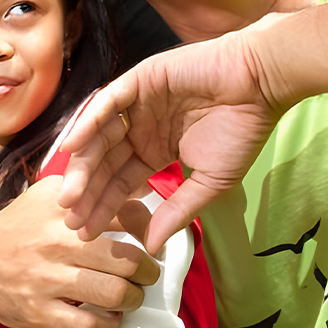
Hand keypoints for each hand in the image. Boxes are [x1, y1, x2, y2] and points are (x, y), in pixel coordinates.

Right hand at [0, 177, 159, 327]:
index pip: (125, 213)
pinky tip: (111, 316)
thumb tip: (135, 193)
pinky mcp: (41, 311)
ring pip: (114, 293)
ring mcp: (49, 279)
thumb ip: (87, 190)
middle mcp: (57, 243)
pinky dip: (110, 324)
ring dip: (133, 298)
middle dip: (147, 269)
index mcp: (64, 210)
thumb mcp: (47, 195)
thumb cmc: (18, 227)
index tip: (151, 236)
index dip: (147, 227)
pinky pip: (90, 325)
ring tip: (133, 295)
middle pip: (126, 258)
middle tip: (148, 272)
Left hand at [58, 25, 285, 253]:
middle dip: (88, 191)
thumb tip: (151, 247)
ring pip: (100, 136)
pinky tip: (72, 148)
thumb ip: (177, 211)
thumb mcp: (209, 183)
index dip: (104, 207)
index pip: (121, 182)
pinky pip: (107, 102)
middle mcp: (140, 128)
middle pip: (105, 162)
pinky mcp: (139, 80)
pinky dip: (88, 122)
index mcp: (155, 151)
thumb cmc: (241, 132)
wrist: (259, 85)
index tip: (85, 233)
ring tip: (69, 194)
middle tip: (71, 219)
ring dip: (82, 164)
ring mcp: (137, 104)